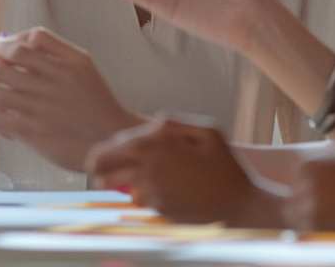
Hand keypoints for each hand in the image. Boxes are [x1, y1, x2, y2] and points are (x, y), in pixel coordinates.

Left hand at [0, 27, 142, 171]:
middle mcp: (52, 83)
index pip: (22, 44)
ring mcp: (39, 109)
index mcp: (66, 63)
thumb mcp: (82, 63)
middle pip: (3, 65)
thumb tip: (14, 41)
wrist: (108, 138)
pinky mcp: (31, 133)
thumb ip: (53, 48)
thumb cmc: (94, 99)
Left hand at [87, 117, 284, 225]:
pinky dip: (139, 195)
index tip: (97, 153)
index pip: (114, 146)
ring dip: (115, 182)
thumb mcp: (208, 130)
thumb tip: (152, 126)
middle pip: (106, 169)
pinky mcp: (158, 212)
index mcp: (159, 145)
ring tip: (113, 179)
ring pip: (119, 187)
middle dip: (99, 167)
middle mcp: (150, 169)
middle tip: (95, 168)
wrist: (239, 204)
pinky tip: (149, 189)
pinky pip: (139, 201)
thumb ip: (176, 123)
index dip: (103, 149)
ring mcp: (153, 193)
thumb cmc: (225, 164)